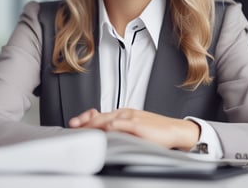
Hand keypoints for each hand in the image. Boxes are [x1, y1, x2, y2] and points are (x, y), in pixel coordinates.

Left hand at [69, 108, 199, 150]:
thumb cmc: (156, 130)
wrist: (174, 130)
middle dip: (85, 121)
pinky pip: (122, 124)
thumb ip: (120, 128)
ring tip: (82, 128)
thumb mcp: (134, 127)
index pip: (101, 115)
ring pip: (108, 119)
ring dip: (93, 123)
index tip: (75, 122)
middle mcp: (125, 113)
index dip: (86, 118)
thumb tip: (105, 133)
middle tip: (73, 125)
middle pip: (101, 116)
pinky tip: (104, 129)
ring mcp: (131, 118)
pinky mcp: (138, 125)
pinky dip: (112, 126)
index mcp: (124, 113)